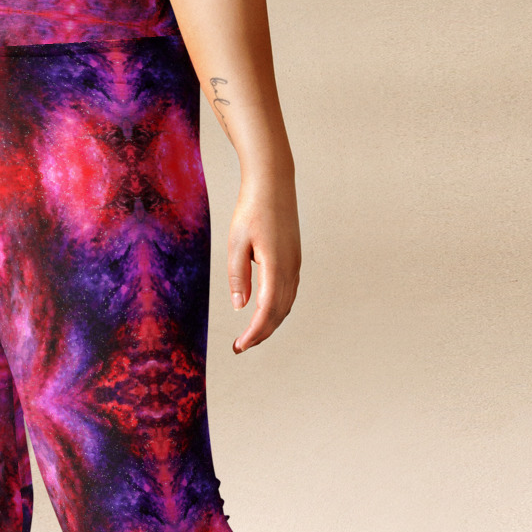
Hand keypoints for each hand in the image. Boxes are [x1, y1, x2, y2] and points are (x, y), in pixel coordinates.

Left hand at [227, 182, 299, 351]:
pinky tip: (264, 312)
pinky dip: (277, 308)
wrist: (273, 184)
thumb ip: (237, 276)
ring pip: (286, 303)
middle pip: (279, 312)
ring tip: (251, 334)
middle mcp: (291, 268)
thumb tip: (240, 307)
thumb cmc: (252, 210)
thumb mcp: (236, 242)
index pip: (267, 310)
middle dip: (261, 333)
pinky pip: (289, 292)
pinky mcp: (294, 258)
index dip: (255, 332)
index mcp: (276, 265)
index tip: (239, 346)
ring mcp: (295, 263)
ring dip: (270, 322)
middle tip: (240, 346)